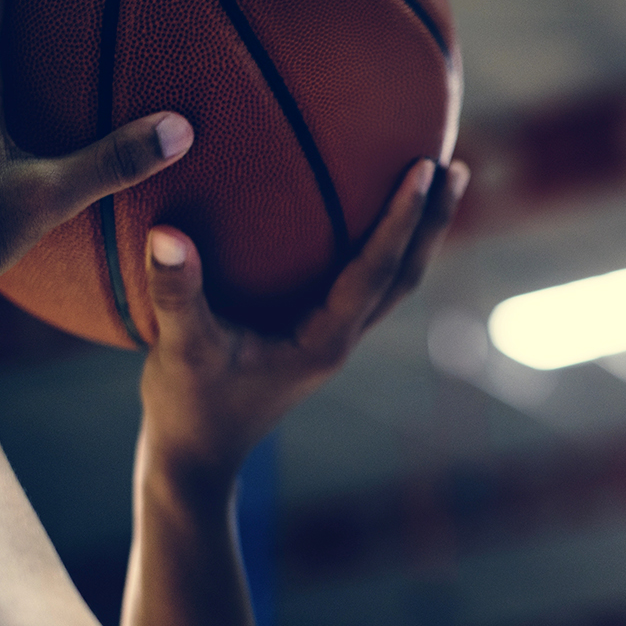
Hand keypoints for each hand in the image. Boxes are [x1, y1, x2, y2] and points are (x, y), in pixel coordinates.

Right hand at [138, 157, 468, 490]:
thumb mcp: (180, 350)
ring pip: (392, 280)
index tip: (424, 168)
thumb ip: (176, 294)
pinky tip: (369, 214)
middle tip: (458, 167)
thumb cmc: (190, 407)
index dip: (402, 219)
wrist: (197, 457)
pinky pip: (362, 282)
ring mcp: (333, 338)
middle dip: (432, 222)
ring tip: (439, 181)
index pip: (377, 271)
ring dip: (417, 234)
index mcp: (324, 340)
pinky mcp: (316, 335)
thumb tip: (167, 234)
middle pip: (405, 275)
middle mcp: (341, 337)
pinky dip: (381, 246)